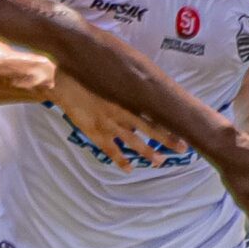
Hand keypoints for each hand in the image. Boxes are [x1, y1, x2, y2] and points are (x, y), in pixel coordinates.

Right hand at [54, 77, 185, 169]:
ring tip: (159, 162)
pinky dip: (121, 161)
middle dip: (167, 140)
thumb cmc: (89, 78)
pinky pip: (112, 151)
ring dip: (148, 153)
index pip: (155, 113)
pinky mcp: (97, 134)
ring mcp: (110, 126)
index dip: (169, 122)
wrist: (64, 85)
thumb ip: (127, 87)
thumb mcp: (112, 79)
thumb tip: (144, 88)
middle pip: (151, 129)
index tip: (184, 128)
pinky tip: (129, 169)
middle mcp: (122, 114)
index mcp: (128, 100)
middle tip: (183, 148)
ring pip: (134, 143)